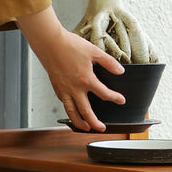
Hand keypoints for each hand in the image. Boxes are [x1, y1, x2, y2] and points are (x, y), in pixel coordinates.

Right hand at [16, 7, 124, 131]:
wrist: (50, 43)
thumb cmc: (70, 45)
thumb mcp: (94, 51)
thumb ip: (108, 62)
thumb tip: (120, 71)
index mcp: (86, 79)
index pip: (104, 94)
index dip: (114, 98)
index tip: (121, 100)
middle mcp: (75, 88)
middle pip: (86, 112)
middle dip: (95, 122)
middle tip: (101, 128)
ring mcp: (64, 90)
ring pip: (72, 112)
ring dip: (80, 122)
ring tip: (86, 127)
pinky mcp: (56, 88)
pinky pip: (64, 104)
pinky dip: (69, 110)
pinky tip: (73, 110)